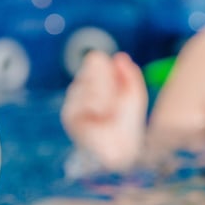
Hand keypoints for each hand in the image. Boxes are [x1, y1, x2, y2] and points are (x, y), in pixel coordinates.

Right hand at [61, 51, 147, 170]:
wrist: (122, 148)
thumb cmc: (129, 123)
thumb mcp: (134, 95)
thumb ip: (130, 74)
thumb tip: (120, 56)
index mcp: (97, 85)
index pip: (95, 62)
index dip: (104, 67)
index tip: (114, 77)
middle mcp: (83, 92)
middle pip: (88, 70)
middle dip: (104, 81)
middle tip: (111, 99)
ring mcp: (74, 103)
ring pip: (84, 83)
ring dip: (101, 94)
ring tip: (107, 110)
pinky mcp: (69, 116)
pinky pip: (79, 99)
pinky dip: (92, 104)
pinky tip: (99, 114)